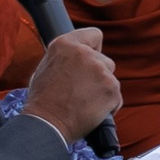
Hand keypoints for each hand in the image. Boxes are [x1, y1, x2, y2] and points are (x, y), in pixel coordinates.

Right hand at [23, 28, 119, 142]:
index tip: (91, 57)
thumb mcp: (46, 67)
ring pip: (110, 78)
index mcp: (66, 44)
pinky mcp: (112, 89)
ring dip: (102, 88)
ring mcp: (101, 71)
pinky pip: (116, 96)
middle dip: (97, 73)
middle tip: (80, 89)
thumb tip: (80, 54)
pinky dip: (108, 104)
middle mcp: (85, 54)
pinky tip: (91, 111)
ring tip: (83, 102)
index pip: (95, 34)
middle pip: (105, 60)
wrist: (46, 124)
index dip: (94, 47)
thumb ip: (67, 56)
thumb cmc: (43, 100)